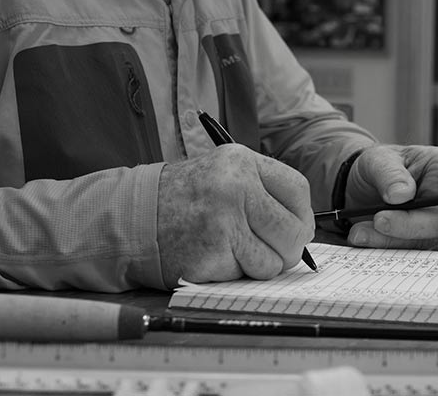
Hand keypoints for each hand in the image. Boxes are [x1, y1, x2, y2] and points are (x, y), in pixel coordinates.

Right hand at [156, 144, 314, 287]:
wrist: (133, 216)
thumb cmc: (185, 198)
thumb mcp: (224, 174)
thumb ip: (263, 192)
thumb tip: (304, 228)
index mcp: (242, 162)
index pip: (298, 190)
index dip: (302, 215)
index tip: (295, 227)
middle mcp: (235, 188)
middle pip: (294, 230)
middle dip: (289, 248)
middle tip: (273, 250)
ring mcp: (223, 222)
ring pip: (274, 261)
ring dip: (259, 264)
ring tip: (233, 249)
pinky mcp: (211, 255)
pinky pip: (246, 275)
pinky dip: (235, 273)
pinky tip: (213, 256)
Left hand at [343, 145, 437, 248]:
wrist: (357, 183)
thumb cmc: (378, 164)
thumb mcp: (379, 159)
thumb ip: (389, 174)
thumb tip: (401, 195)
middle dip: (412, 225)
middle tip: (380, 220)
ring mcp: (430, 222)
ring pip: (423, 241)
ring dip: (390, 239)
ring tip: (360, 231)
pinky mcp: (413, 239)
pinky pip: (404, 249)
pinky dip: (381, 244)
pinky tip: (361, 235)